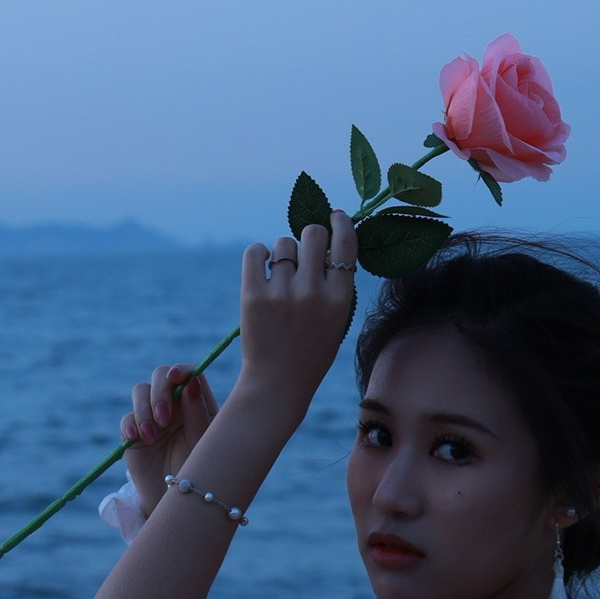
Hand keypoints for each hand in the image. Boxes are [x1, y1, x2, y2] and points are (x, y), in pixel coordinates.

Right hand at [121, 362, 219, 514]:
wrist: (180, 504)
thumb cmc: (201, 472)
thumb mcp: (204, 442)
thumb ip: (198, 412)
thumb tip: (190, 381)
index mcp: (197, 403)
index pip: (188, 374)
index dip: (180, 370)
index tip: (175, 376)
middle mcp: (174, 406)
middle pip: (160, 376)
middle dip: (159, 391)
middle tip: (162, 418)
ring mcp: (153, 417)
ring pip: (140, 392)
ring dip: (144, 409)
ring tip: (151, 435)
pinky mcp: (134, 434)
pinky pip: (127, 419)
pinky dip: (130, 424)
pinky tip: (137, 437)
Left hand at [235, 211, 357, 419]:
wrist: (278, 383)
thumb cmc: (311, 350)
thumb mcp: (337, 320)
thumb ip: (336, 284)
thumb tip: (329, 239)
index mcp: (340, 299)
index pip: (346, 243)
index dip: (340, 222)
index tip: (335, 215)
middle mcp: (313, 292)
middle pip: (313, 234)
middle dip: (310, 236)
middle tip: (304, 252)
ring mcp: (282, 293)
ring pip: (283, 243)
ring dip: (283, 253)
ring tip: (281, 276)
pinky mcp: (253, 295)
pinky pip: (255, 252)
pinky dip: (258, 254)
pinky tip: (262, 266)